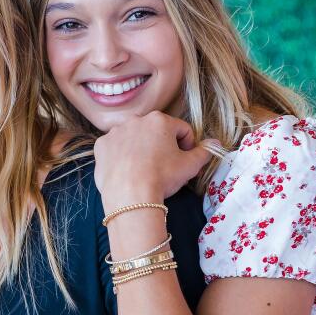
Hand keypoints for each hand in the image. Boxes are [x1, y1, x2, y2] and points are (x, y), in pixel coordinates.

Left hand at [93, 111, 211, 210]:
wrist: (130, 195)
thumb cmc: (162, 177)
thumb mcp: (190, 166)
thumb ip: (204, 152)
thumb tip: (214, 143)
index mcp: (160, 120)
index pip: (182, 129)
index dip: (187, 146)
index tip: (185, 161)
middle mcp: (135, 120)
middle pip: (156, 132)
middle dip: (163, 147)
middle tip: (165, 168)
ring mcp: (115, 132)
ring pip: (134, 139)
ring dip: (141, 149)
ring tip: (145, 170)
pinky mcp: (101, 146)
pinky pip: (115, 148)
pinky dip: (121, 157)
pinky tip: (127, 171)